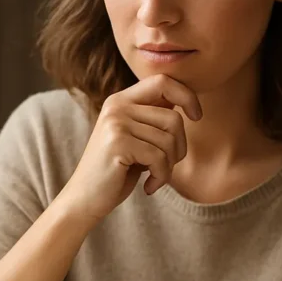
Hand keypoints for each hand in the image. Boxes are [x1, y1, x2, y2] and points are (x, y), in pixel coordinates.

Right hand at [58, 74, 201, 222]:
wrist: (85, 199)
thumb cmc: (117, 171)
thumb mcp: (137, 138)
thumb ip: (154, 118)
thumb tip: (186, 102)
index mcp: (121, 100)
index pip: (164, 81)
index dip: (187, 96)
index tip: (197, 116)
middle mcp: (117, 106)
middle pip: (173, 118)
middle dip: (179, 147)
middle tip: (165, 166)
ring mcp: (116, 123)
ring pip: (169, 140)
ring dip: (169, 167)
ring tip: (155, 176)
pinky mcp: (118, 144)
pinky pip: (159, 158)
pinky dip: (161, 177)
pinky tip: (149, 186)